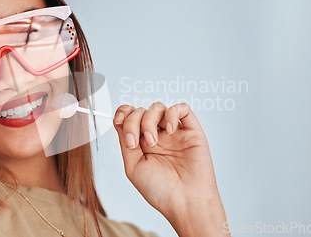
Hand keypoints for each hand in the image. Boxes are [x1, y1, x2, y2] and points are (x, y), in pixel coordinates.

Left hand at [113, 102, 228, 236]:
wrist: (185, 202)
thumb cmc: (160, 190)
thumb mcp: (133, 166)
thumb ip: (125, 142)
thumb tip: (120, 121)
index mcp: (142, 143)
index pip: (130, 117)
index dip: (123, 113)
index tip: (118, 120)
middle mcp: (157, 135)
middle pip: (141, 111)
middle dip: (133, 122)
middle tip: (135, 143)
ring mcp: (174, 133)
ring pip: (158, 108)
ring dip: (150, 120)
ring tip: (153, 142)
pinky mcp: (192, 131)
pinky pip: (182, 109)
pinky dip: (172, 114)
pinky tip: (169, 130)